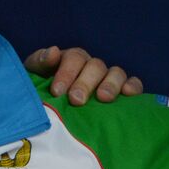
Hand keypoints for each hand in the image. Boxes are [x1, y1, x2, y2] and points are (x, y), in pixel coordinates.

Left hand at [24, 45, 143, 105]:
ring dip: (110, 84)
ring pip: (116, 73)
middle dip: (85, 82)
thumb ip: (40, 62)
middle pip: (95, 66)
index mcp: (71, 60)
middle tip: (76, 100)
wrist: (51, 115)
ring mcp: (109, 78)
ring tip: (103, 98)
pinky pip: (133, 84)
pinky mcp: (123, 91)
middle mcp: (92, 67)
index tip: (57, 92)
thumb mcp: (34, 76)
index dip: (67, 73)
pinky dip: (133, 86)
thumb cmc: (42, 94)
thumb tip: (52, 52)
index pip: (73, 59)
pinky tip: (128, 94)